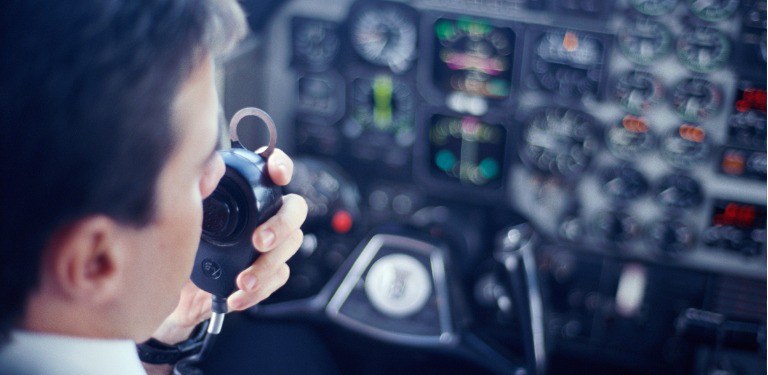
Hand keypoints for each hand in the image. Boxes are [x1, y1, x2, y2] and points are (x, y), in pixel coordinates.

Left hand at [149, 149, 306, 344]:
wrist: (169, 289)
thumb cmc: (178, 243)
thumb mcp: (182, 213)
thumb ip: (196, 189)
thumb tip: (210, 170)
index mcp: (246, 193)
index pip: (273, 170)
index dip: (281, 166)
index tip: (276, 174)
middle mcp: (263, 214)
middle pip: (294, 209)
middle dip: (282, 224)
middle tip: (259, 241)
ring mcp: (269, 244)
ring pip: (290, 246)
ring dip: (268, 265)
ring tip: (244, 281)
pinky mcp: (266, 273)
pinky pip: (277, 279)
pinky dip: (259, 290)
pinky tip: (237, 297)